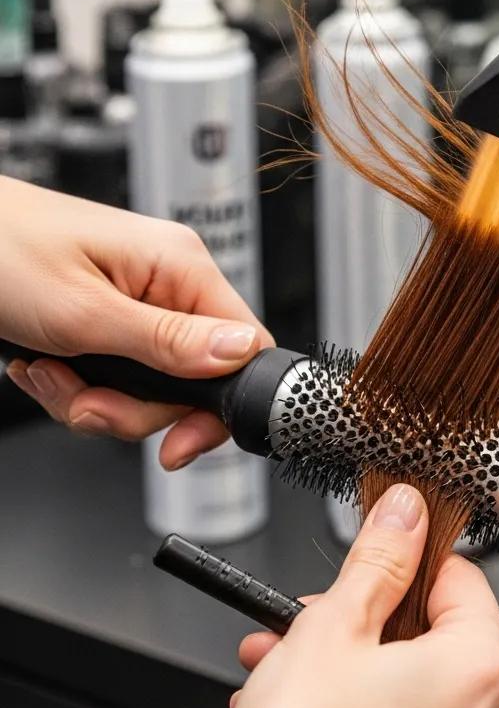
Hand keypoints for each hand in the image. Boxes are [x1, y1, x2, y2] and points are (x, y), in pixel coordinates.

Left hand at [0, 178, 272, 469]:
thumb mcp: (83, 311)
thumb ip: (168, 341)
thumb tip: (243, 354)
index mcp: (181, 266)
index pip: (245, 348)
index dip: (218, 405)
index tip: (180, 441)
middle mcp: (169, 284)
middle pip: (193, 383)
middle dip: (133, 407)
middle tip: (86, 400)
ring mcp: (140, 304)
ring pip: (150, 390)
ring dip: (95, 399)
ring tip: (50, 373)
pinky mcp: (111, 321)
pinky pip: (118, 380)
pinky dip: (78, 387)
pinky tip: (44, 366)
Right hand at [142, 484, 498, 707]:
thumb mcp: (334, 623)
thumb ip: (381, 556)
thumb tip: (406, 514)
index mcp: (483, 670)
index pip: (462, 579)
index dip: (406, 565)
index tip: (372, 567)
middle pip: (437, 637)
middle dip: (367, 622)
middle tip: (311, 623)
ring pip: (416, 691)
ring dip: (354, 671)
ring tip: (287, 669)